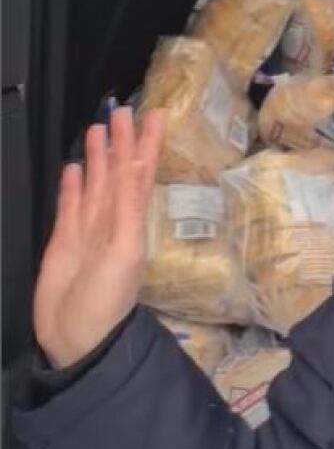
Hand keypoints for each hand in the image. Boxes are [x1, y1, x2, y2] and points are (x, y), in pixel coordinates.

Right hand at [33, 107, 163, 368]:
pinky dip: (72, 186)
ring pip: (95, 183)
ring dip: (98, 157)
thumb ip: (126, 208)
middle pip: (117, 172)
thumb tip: (132, 164)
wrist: (78, 338)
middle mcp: (112, 219)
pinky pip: (70, 206)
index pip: (141, 173)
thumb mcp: (124, 251)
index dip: (147, 145)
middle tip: (120, 110)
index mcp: (133, 220)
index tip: (155, 115)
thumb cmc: (108, 298)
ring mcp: (87, 229)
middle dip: (120, 142)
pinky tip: (74, 168)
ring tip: (98, 128)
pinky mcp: (63, 241)